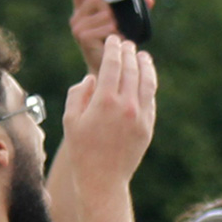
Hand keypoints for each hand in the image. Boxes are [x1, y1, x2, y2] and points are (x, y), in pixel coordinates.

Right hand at [62, 34, 157, 190]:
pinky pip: (151, 98)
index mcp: (103, 101)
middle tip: (127, 44)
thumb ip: (78, 94)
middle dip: (129, 53)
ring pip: (146, 81)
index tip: (113, 41)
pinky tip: (146, 79)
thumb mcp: (70, 122)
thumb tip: (92, 79)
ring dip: (144, 65)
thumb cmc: (81, 152)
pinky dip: (149, 84)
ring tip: (142, 56)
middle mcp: (125, 105)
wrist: (102, 181)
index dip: (113, 49)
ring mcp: (140, 115)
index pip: (112, 64)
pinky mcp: (148, 126)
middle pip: (131, 69)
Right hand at [71, 0, 155, 75]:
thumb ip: (133, 8)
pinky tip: (116, 42)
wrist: (110, 69)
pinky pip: (108, 26)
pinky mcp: (84, 38)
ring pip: (105, 13)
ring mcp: (78, 29)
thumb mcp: (123, 20)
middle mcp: (76, 19)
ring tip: (116, 36)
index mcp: (81, 11)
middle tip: (117, 23)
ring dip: (116, 23)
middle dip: (111, 8)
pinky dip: (117, 33)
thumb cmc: (116, 43)